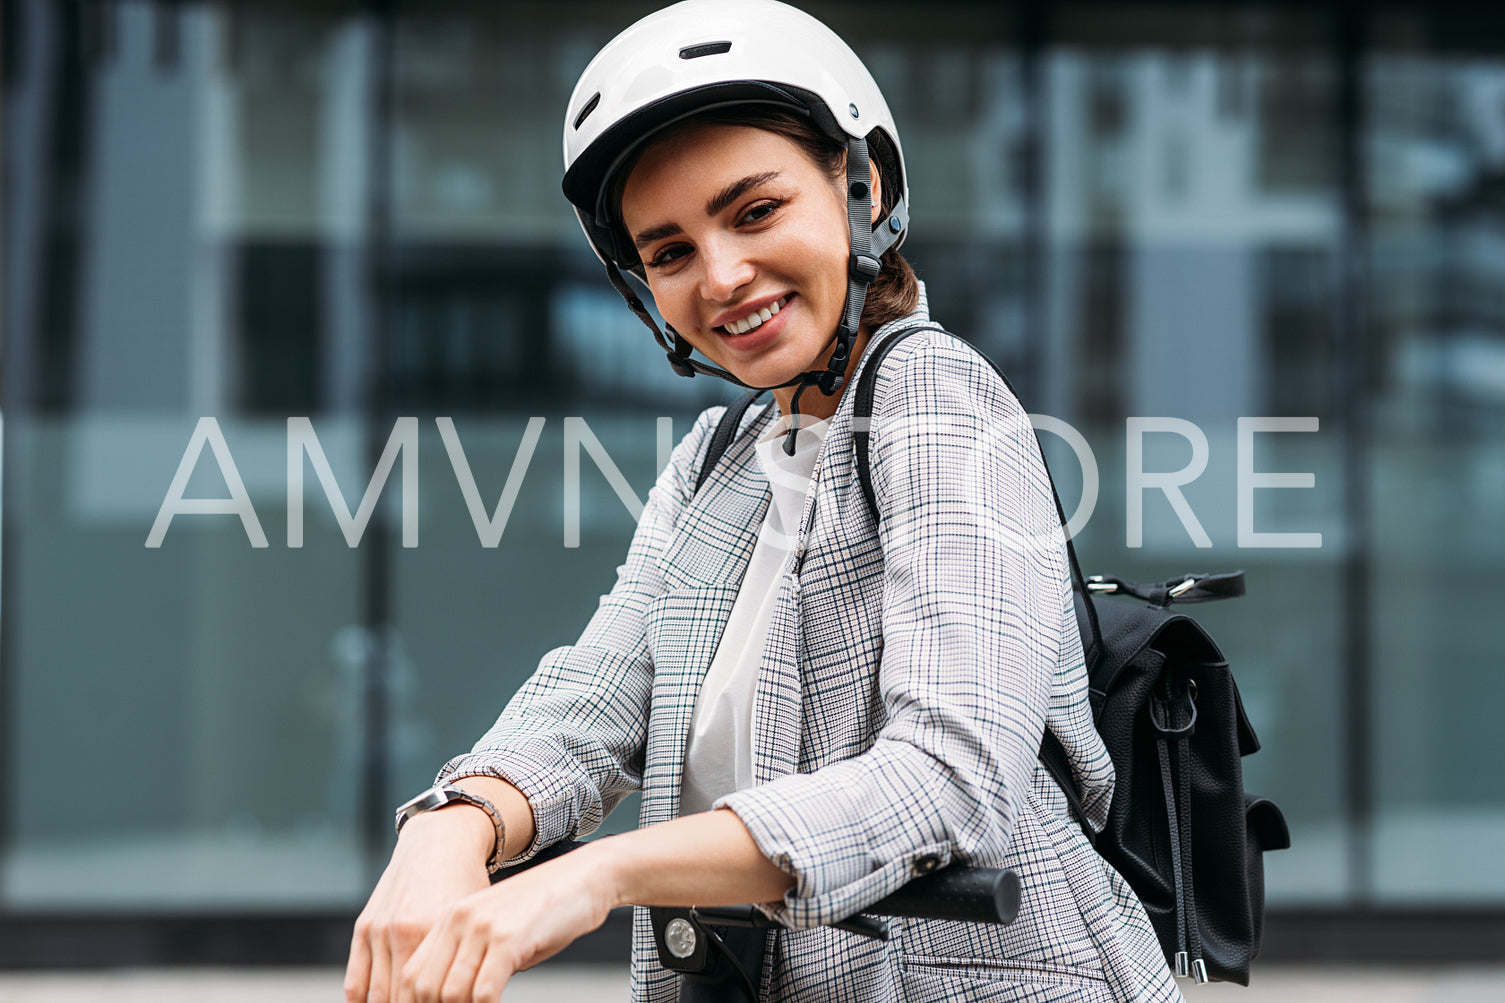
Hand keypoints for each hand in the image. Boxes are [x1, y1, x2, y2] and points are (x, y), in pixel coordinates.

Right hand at [345, 809, 494, 1002]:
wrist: (439, 842)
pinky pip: (355, 982)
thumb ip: (470, 959)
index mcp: (432, 931)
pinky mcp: (364, 927)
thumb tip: (479, 998)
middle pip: (401, 999)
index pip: (429, 995)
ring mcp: (379, 930)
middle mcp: (401, 931)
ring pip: (377, 997)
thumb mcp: (474, 918)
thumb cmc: (466, 883)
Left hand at [396, 842, 618, 1002]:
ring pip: (451, 993)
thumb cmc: (550, 907)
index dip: (418, 1002)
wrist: (588, 875)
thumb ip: (475, 960)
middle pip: (425, 987)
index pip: (413, 974)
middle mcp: (460, 919)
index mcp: (452, 917)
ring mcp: (483, 927)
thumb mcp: (501, 931)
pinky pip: (484, 992)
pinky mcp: (509, 938)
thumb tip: (462, 998)